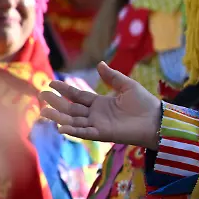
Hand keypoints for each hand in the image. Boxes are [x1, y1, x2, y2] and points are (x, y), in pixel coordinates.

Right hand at [39, 61, 162, 147]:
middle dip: (57, 102)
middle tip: (42, 95)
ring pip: (74, 121)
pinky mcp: (104, 134)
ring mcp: (98, 125)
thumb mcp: (127, 86)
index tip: (51, 82)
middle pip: (72, 108)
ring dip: (59, 117)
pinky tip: (61, 127)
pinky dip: (73, 131)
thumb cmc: (145, 103)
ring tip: (44, 111)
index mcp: (100, 103)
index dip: (65, 90)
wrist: (156, 119)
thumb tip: (99, 64)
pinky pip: (85, 133)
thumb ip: (112, 77)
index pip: (78, 96)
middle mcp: (96, 114)